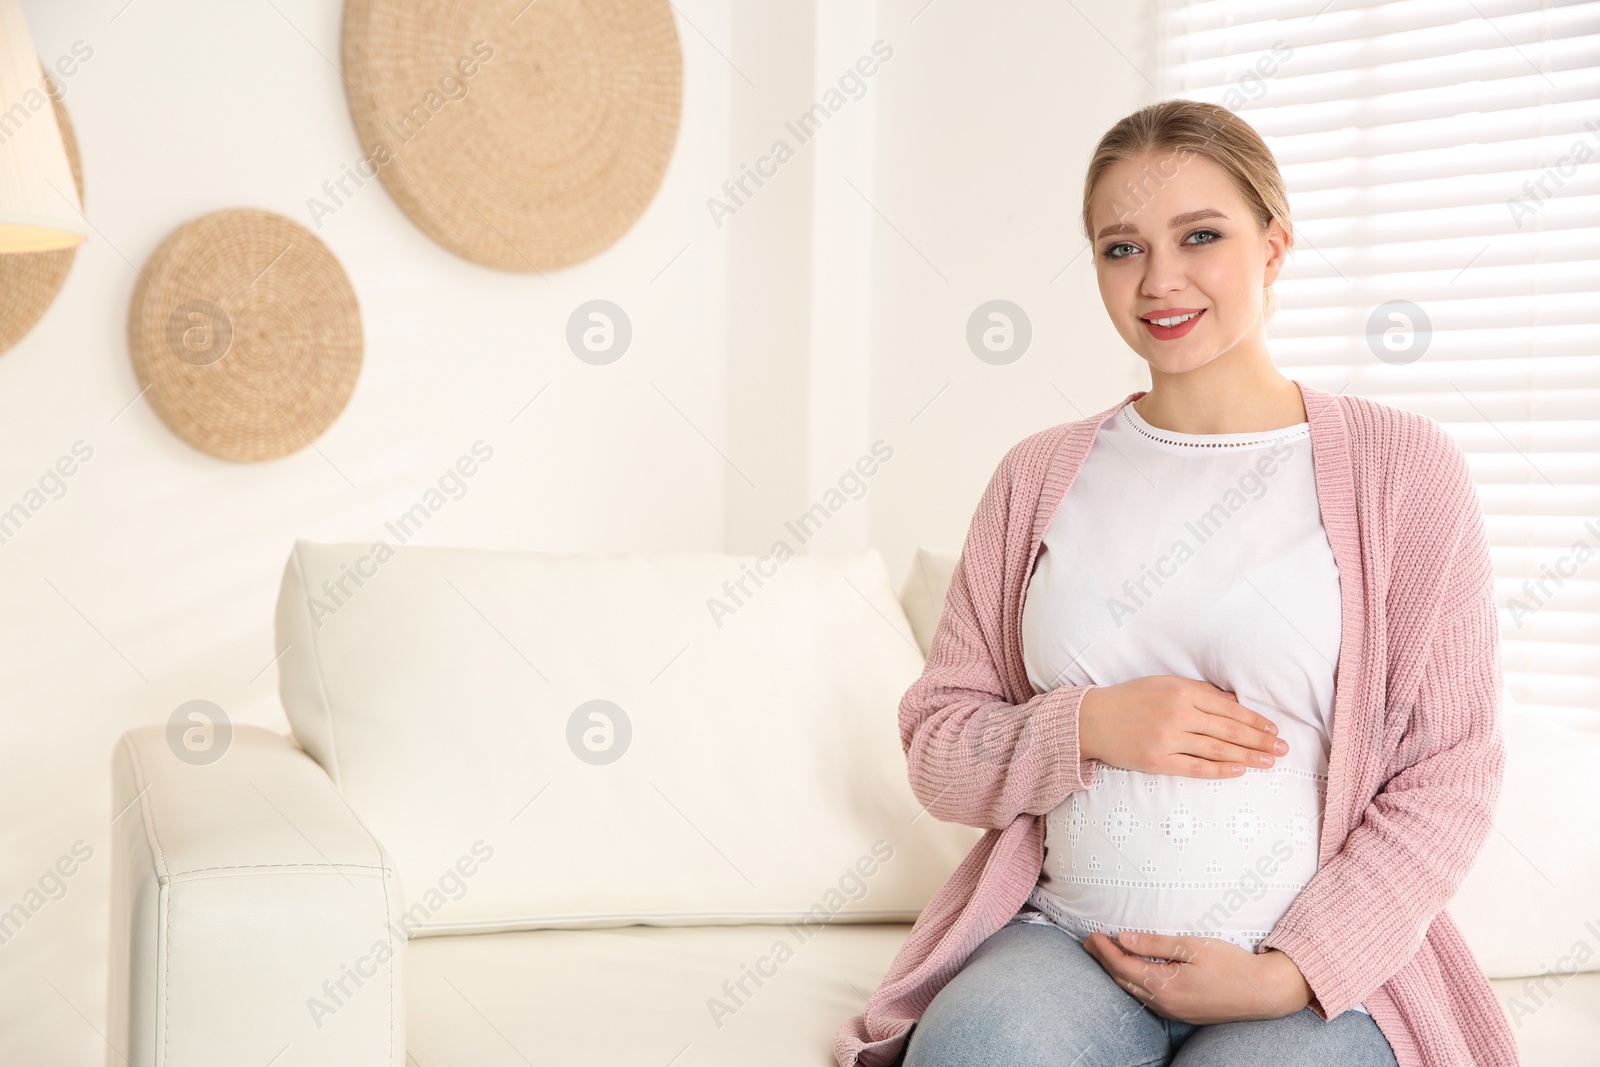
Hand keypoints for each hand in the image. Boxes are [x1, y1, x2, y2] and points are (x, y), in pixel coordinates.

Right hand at [1078, 676, 1286, 777]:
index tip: (1273, 730)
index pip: (1228, 707)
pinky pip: (1196, 767)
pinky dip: (1220, 769)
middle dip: (1260, 740)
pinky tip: (1239, 770)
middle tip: (1282, 749)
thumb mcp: (1163, 684)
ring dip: (1248, 756)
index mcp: (1181, 691)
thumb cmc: (1129, 699)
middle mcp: (1177, 714)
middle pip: (1229, 729)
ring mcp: (1168, 739)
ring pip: (1217, 749)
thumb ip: (1197, 691)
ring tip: (1269, 762)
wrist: (1092, 719)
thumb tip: (1232, 701)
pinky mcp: (1158, 761)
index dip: (1254, 720)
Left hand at [1082, 930, 1311, 1023]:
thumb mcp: (1191, 946)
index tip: (1092, 935)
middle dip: (1104, 961)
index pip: (1122, 965)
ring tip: (1106, 956)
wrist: (1263, 992)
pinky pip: (1149, 1000)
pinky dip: (1134, 984)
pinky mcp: (1184, 1015)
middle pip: (1123, 980)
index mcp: (1164, 985)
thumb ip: (1154, 944)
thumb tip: (1123, 939)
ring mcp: (1175, 1012)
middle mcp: (1165, 1004)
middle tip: (1090, 944)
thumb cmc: (1231, 964)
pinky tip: (1134, 974)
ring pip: (1134, 992)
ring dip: (1118, 973)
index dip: (1105, 950)